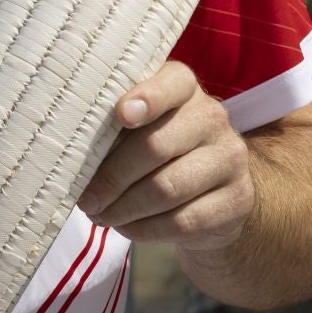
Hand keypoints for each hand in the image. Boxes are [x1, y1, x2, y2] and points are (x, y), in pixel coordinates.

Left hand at [76, 61, 253, 253]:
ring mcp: (231, 158)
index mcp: (184, 89)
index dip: (147, 97)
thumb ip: (114, 129)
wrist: (213, 195)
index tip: (121, 115)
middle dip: (112, 177)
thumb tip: (73, 153)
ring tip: (101, 216)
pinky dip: (145, 229)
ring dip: (124, 209)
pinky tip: (128, 228)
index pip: (172, 83)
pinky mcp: (238, 200)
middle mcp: (213, 117)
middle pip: (156, 146)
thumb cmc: (159, 154)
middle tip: (86, 199)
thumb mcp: (139, 130)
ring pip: (167, 188)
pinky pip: (182, 221)